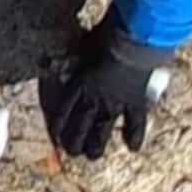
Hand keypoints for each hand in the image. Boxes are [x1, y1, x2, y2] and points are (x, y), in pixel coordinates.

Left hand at [43, 26, 174, 159]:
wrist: (132, 41)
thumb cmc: (106, 36)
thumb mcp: (85, 43)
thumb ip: (79, 53)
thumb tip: (69, 52)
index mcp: (80, 84)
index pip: (64, 110)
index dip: (59, 125)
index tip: (56, 136)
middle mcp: (94, 98)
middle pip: (80, 126)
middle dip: (74, 142)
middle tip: (72, 152)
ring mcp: (114, 104)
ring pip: (102, 131)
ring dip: (96, 145)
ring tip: (93, 155)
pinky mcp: (135, 104)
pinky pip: (134, 124)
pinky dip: (134, 136)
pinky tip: (133, 148)